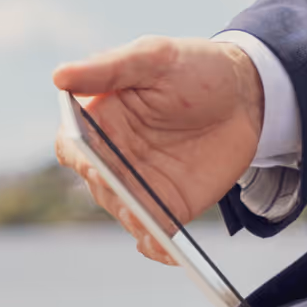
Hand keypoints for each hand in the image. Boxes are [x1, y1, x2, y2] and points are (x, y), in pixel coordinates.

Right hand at [51, 36, 264, 266]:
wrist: (247, 94)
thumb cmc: (193, 68)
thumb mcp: (154, 57)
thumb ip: (109, 68)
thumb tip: (59, 76)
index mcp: (100, 120)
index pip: (71, 144)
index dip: (77, 153)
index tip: (88, 157)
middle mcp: (113, 158)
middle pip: (97, 183)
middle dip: (110, 188)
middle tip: (124, 190)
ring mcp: (140, 186)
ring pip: (125, 210)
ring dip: (133, 217)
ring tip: (147, 221)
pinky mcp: (170, 208)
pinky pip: (155, 233)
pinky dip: (156, 246)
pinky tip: (167, 250)